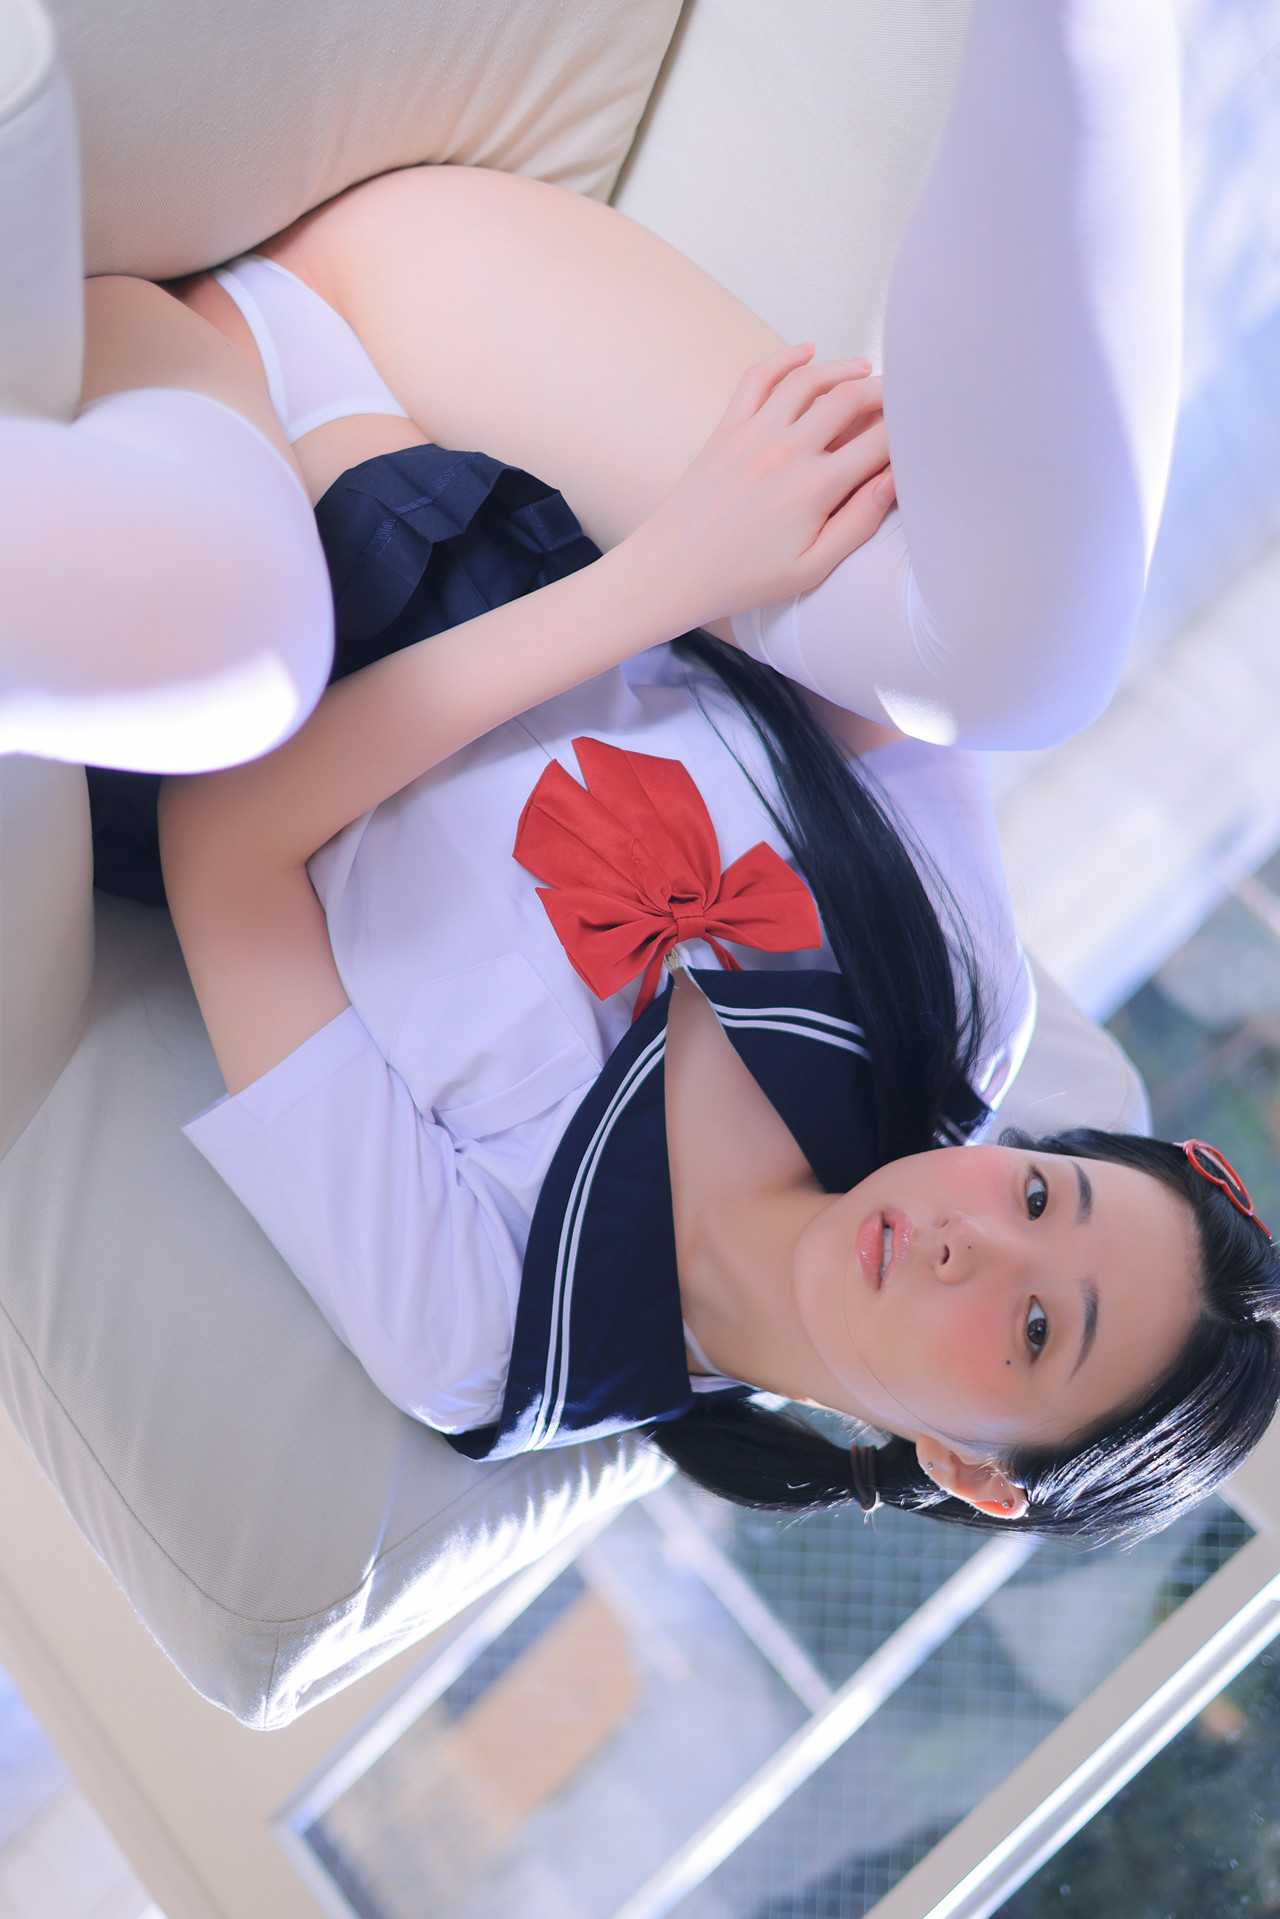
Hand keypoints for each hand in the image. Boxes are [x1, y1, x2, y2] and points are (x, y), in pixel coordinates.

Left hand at [632, 342, 895, 631]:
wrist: (673, 569)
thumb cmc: (744, 578)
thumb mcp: (811, 568)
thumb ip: (859, 522)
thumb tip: (896, 480)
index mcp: (816, 487)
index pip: (880, 443)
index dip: (909, 431)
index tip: (924, 430)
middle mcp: (788, 449)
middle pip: (851, 400)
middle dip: (886, 392)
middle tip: (905, 395)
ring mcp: (755, 432)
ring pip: (810, 380)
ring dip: (844, 369)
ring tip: (867, 372)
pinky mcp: (728, 427)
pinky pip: (759, 377)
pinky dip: (786, 358)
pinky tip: (808, 352)